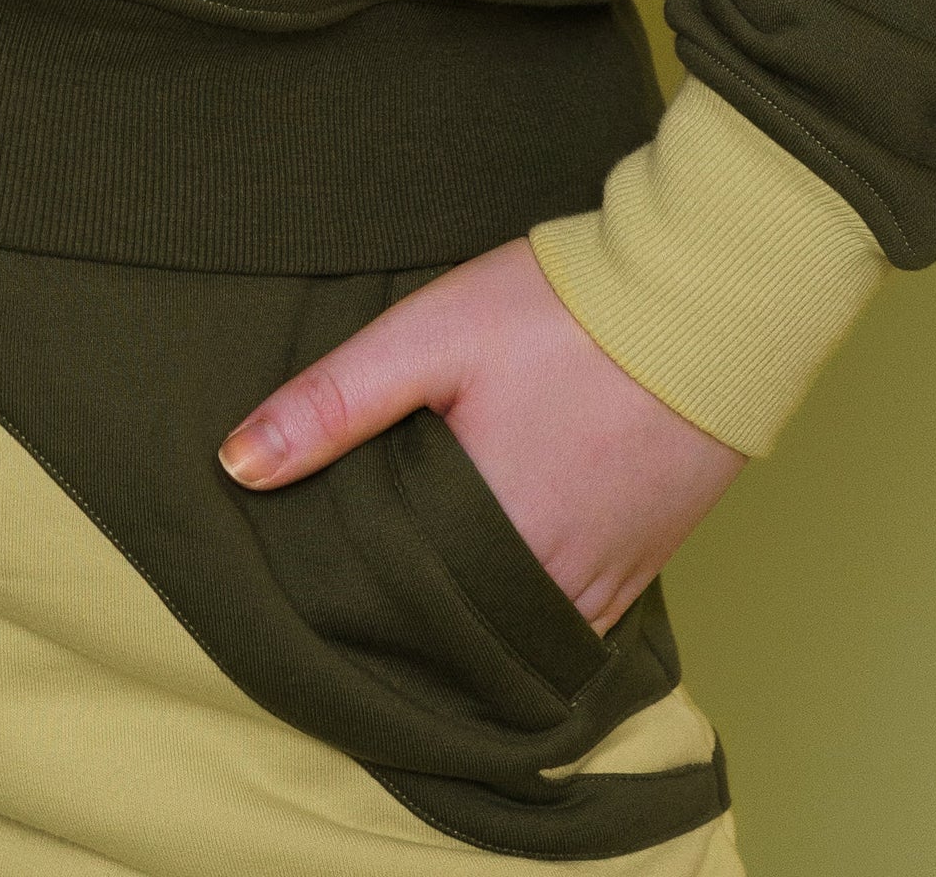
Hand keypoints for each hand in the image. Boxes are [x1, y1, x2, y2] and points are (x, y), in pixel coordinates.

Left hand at [219, 232, 740, 631]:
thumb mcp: (429, 337)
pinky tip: (503, 575)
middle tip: (361, 578)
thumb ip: (332, 403)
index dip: (353, 602)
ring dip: (475, 619)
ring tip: (424, 579)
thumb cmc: (561, 312)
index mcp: (489, 540)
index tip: (314, 584)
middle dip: (412, 617)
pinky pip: (578, 621)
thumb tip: (235, 465)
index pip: (397, 614)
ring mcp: (611, 580)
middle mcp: (551, 583)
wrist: (701, 299)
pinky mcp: (650, 563)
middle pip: (460, 633)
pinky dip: (535, 610)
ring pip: (520, 636)